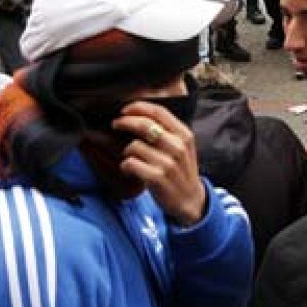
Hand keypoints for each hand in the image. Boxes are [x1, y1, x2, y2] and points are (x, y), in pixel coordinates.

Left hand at [112, 100, 206, 226]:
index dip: (138, 107)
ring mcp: (167, 162)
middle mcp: (177, 146)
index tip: (125, 110)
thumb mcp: (183, 147)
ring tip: (131, 158)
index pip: (159, 111)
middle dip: (125, 122)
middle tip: (116, 124)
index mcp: (184, 135)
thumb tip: (139, 115)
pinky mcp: (156, 177)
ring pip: (134, 146)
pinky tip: (130, 169)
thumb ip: (167, 131)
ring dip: (127, 151)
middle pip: (144, 124)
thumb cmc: (181, 170)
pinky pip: (130, 163)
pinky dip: (126, 166)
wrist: (190, 199)